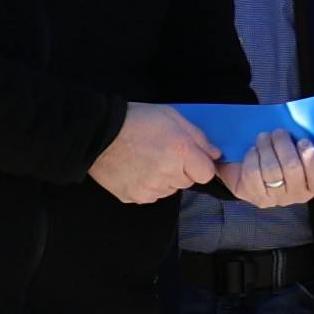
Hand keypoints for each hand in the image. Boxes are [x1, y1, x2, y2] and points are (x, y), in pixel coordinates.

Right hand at [93, 106, 222, 205]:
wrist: (97, 133)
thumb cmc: (136, 120)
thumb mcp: (172, 117)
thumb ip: (199, 137)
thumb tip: (216, 154)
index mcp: (181, 153)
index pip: (206, 174)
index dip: (199, 164)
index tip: (188, 156)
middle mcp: (168, 174)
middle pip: (187, 181)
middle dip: (181, 170)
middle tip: (162, 153)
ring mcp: (151, 189)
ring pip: (170, 189)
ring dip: (165, 179)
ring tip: (146, 160)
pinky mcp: (135, 196)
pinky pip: (152, 195)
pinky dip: (148, 186)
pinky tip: (136, 169)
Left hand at [217, 131, 313, 211]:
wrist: (255, 171)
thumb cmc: (285, 157)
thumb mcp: (305, 153)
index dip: (311, 159)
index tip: (303, 141)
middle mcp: (297, 195)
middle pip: (292, 168)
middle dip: (284, 144)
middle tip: (279, 132)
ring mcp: (275, 198)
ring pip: (271, 169)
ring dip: (266, 147)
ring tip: (265, 137)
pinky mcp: (254, 195)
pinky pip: (253, 172)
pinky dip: (253, 157)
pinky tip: (255, 151)